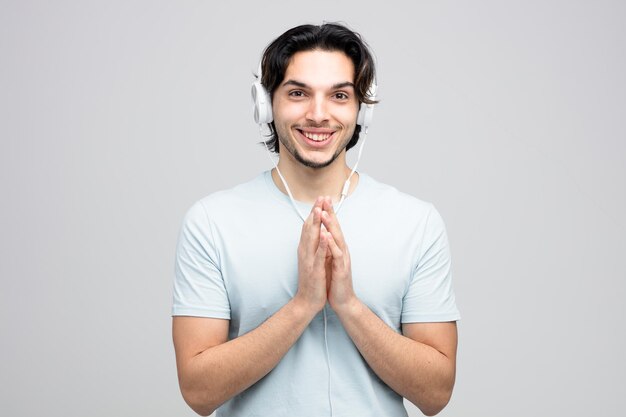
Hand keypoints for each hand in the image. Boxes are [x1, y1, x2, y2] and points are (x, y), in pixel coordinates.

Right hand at [294, 197, 328, 312]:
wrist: (307, 301)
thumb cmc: (312, 281)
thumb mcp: (312, 260)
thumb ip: (314, 246)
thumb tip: (317, 233)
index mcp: (305, 249)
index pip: (309, 226)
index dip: (314, 212)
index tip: (320, 199)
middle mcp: (305, 251)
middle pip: (309, 228)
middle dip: (315, 212)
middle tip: (320, 197)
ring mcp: (309, 260)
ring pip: (312, 238)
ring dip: (316, 223)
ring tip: (320, 209)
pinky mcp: (315, 269)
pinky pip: (318, 254)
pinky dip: (321, 244)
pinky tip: (324, 234)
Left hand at [320, 196, 356, 311]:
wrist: (343, 300)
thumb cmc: (335, 281)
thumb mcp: (331, 261)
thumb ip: (329, 248)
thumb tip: (324, 235)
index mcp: (337, 248)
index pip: (332, 227)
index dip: (328, 212)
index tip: (322, 199)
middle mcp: (342, 250)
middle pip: (336, 228)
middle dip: (330, 212)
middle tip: (325, 198)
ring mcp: (343, 259)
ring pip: (336, 238)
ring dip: (330, 225)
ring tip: (324, 212)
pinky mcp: (341, 268)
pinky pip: (336, 253)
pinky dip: (331, 243)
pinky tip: (326, 235)